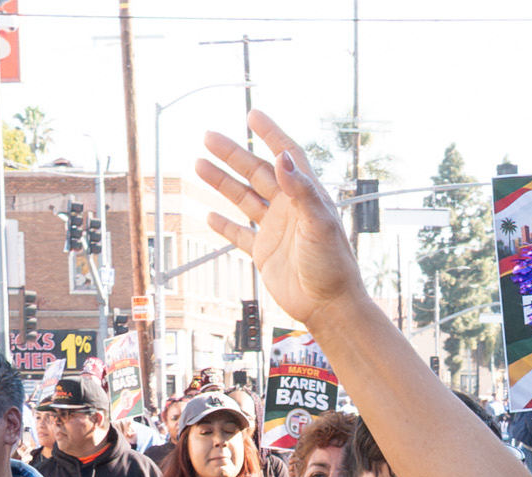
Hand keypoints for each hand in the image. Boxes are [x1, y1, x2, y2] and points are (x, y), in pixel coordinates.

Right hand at [196, 114, 369, 324]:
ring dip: (222, 182)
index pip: (287, 155)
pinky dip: (225, 224)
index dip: (270, 134)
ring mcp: (275, 229)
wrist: (328, 306)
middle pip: (257, 172)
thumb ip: (301, 189)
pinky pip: (240, 234)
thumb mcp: (319, 223)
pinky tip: (210, 214)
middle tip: (209, 137)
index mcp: (306, 196)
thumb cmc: (332, 265)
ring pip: (243, 198)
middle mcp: (289, 208)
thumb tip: (282, 157)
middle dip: (233, 154)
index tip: (252, 115)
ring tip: (199, 164)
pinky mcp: (264, 252)